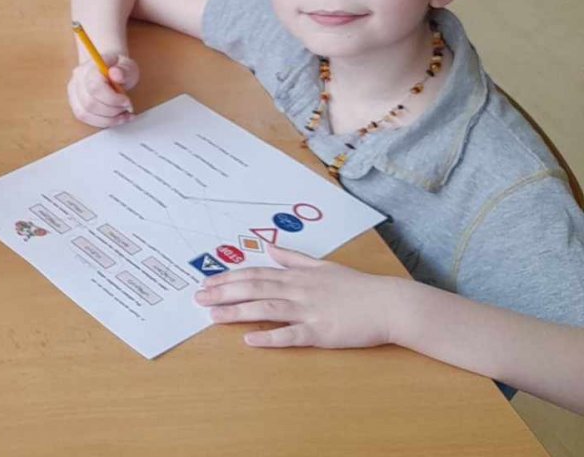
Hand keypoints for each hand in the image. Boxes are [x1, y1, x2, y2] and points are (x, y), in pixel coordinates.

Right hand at [66, 54, 138, 126]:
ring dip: (107, 119)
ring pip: (85, 114)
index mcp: (89, 68)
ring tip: (123, 115)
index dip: (112, 99)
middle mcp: (77, 80)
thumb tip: (116, 74)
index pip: (95, 87)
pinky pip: (85, 118)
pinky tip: (116, 118)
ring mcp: (73, 93)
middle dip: (112, 111)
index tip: (127, 101)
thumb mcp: (127, 66)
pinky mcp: (75, 104)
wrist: (108, 69)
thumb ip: (124, 70)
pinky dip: (102, 122)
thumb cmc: (118, 68)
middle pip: (89, 103)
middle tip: (126, 108)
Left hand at [194, 245, 404, 348]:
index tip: (206, 282)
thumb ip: (295, 258)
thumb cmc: (358, 287)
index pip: (256, 273)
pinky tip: (250, 340)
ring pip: (266, 309)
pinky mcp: (321, 333)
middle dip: (223, 293)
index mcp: (298, 276)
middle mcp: (299, 291)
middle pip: (254, 288)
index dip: (229, 278)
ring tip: (212, 316)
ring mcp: (310, 311)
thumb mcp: (325, 266)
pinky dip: (270, 337)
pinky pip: (292, 335)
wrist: (390, 304)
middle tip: (197, 298)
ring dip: (237, 312)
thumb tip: (271, 247)